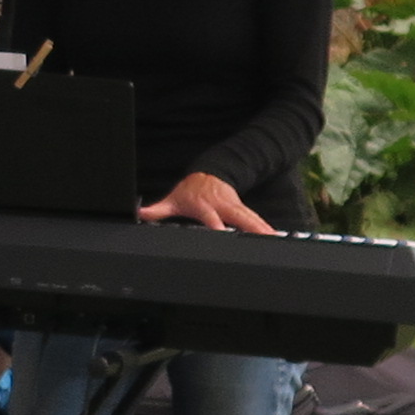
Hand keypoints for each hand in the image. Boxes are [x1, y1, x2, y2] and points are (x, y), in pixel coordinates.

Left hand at [138, 171, 275, 235]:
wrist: (208, 174)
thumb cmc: (190, 191)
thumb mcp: (173, 199)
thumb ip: (158, 209)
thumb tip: (140, 213)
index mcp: (204, 205)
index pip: (210, 217)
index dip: (216, 225)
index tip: (222, 233)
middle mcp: (222, 205)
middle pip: (238, 217)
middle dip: (250, 227)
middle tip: (261, 238)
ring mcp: (235, 206)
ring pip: (251, 218)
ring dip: (263, 228)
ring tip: (274, 240)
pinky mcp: (243, 208)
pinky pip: (255, 218)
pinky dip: (265, 227)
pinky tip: (275, 238)